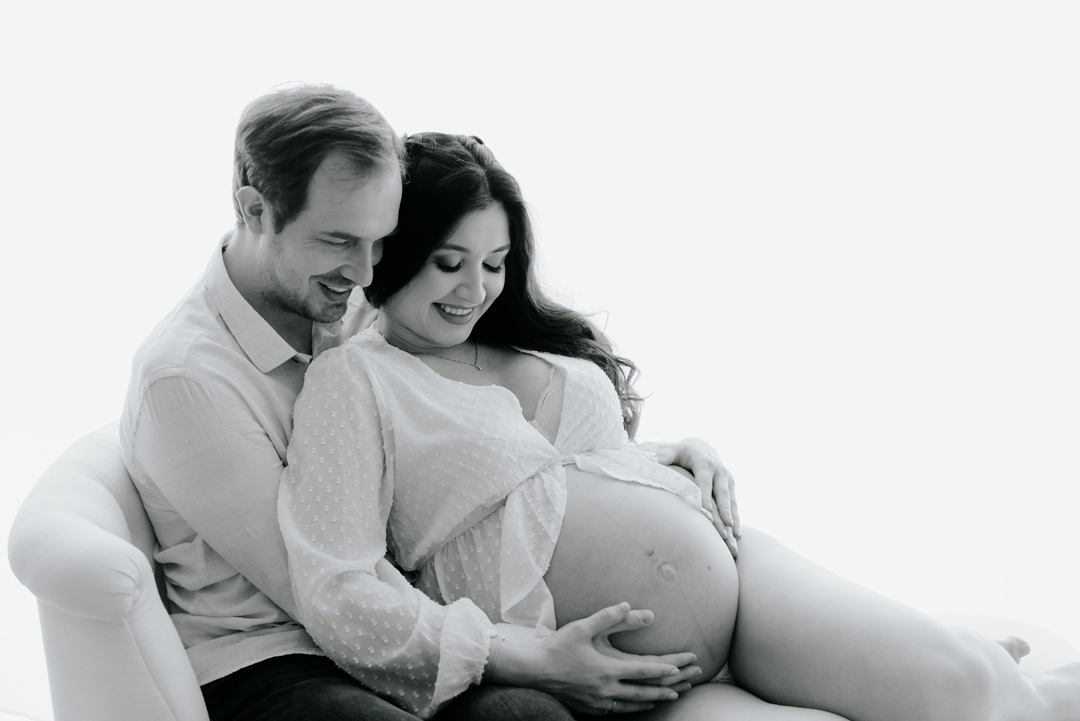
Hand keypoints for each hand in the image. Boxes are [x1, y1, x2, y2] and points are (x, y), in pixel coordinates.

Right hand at [489, 603, 699, 713]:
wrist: (532, 672)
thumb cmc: (557, 648)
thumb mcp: (582, 627)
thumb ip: (608, 616)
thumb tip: (629, 605)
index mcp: (608, 669)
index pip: (644, 670)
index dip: (664, 669)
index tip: (680, 667)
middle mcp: (606, 689)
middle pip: (644, 692)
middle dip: (666, 688)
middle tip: (685, 685)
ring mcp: (598, 701)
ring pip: (632, 705)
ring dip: (651, 700)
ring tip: (666, 697)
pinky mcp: (589, 707)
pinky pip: (616, 710)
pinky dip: (631, 708)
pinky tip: (634, 706)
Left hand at [648, 437, 740, 556]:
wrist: (702, 446)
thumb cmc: (683, 452)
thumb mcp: (673, 450)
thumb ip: (663, 456)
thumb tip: (651, 462)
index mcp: (705, 463)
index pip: (705, 481)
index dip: (705, 496)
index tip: (706, 510)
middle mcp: (719, 471)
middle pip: (722, 492)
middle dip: (725, 509)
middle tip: (727, 525)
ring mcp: (727, 479)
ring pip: (731, 500)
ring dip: (734, 517)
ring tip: (736, 536)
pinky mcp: (731, 485)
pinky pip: (734, 503)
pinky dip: (736, 517)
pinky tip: (737, 534)